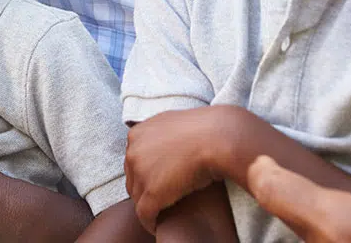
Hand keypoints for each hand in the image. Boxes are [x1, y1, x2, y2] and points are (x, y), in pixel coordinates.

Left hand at [125, 108, 234, 232]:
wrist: (217, 137)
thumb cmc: (205, 130)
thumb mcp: (175, 124)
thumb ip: (162, 134)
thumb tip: (166, 142)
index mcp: (138, 134)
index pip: (134, 160)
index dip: (145, 173)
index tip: (157, 181)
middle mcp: (134, 151)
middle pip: (133, 179)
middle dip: (144, 189)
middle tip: (159, 199)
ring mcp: (141, 172)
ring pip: (137, 198)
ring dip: (148, 206)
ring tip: (160, 212)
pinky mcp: (151, 193)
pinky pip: (145, 215)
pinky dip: (150, 223)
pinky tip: (157, 227)